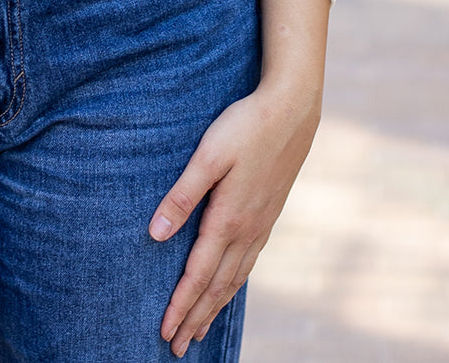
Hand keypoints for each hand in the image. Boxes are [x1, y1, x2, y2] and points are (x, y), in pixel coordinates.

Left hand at [149, 0, 329, 356]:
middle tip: (177, 347)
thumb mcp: (208, 156)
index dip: (181, 306)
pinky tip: (229, 285)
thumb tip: (155, 235)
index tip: (165, 333)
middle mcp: (247, 230)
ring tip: (200, 329)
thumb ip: (182, 195)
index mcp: (228, 219)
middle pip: (217, 286)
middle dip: (196, 318)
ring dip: (215, 306)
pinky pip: (249, 262)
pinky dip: (234, 284)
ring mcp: (262, 224)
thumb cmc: (245, 126)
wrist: (292, 109)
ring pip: (235, 278)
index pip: (198, 275)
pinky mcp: (269, 214)